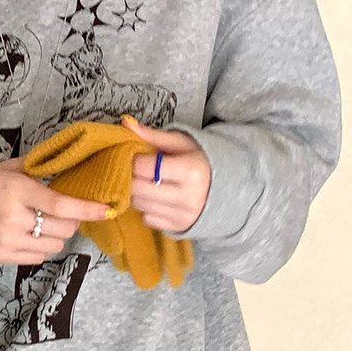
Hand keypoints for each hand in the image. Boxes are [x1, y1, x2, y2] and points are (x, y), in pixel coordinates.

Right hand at [0, 155, 113, 265]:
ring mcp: (7, 240)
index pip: (59, 204)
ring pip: (54, 246)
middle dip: (69, 222)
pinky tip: (26, 235)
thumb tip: (74, 165)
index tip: (107, 209)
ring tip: (39, 224)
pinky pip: (39, 258)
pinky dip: (39, 248)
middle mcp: (12, 217)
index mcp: (17, 190)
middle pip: (63, 229)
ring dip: (54, 236)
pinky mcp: (2, 256)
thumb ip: (41, 168)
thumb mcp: (12, 168)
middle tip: (60, 213)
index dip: (85, 208)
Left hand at [121, 116, 211, 233]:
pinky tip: (158, 198)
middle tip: (141, 172)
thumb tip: (125, 123)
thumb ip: (152, 135)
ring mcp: (183, 215)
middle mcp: (187, 196)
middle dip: (133, 178)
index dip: (135, 161)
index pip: (142, 167)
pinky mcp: (179, 227)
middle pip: (137, 189)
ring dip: (138, 193)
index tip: (139, 158)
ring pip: (139, 205)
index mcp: (190, 171)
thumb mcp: (180, 143)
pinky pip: (147, 219)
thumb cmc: (199, 160)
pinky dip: (147, 208)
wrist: (226, 187)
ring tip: (150, 183)